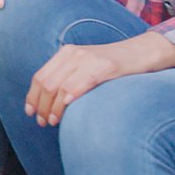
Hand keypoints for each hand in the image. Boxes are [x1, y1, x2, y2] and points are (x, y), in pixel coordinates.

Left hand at [23, 33, 174, 125]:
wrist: (143, 52)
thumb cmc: (114, 66)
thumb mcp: (86, 68)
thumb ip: (68, 79)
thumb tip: (48, 104)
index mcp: (66, 53)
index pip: (40, 77)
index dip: (32, 97)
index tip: (30, 114)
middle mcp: (73, 53)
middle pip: (46, 84)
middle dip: (41, 106)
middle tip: (43, 123)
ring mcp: (89, 58)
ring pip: (59, 86)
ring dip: (54, 108)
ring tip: (54, 122)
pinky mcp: (105, 66)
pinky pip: (81, 82)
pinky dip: (70, 97)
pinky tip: (67, 108)